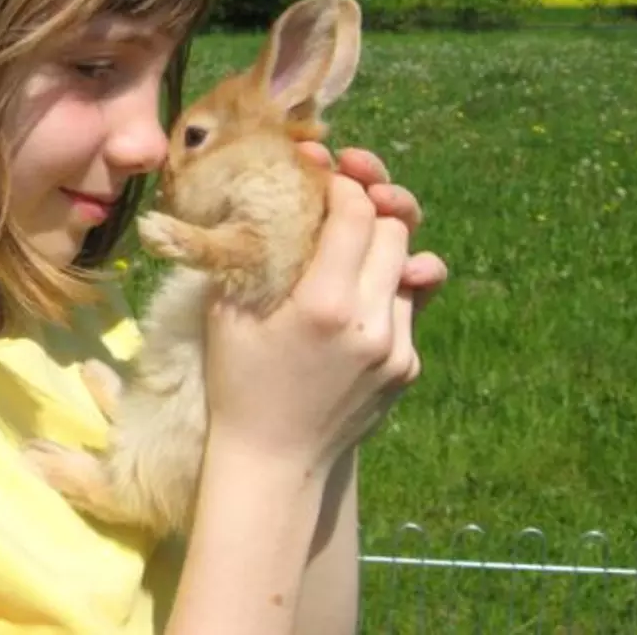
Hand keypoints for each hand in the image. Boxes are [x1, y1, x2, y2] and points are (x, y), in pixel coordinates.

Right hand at [203, 153, 440, 476]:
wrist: (273, 461)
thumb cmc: (237, 381)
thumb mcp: (228, 311)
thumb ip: (253, 252)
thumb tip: (264, 200)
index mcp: (324, 305)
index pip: (358, 214)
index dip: (343, 184)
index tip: (323, 174)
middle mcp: (372, 324)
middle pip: (395, 231)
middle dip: (370, 206)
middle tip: (342, 196)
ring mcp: (398, 349)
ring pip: (408, 266)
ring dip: (380, 248)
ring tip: (347, 246)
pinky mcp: (408, 368)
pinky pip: (406, 308)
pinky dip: (382, 289)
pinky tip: (351, 293)